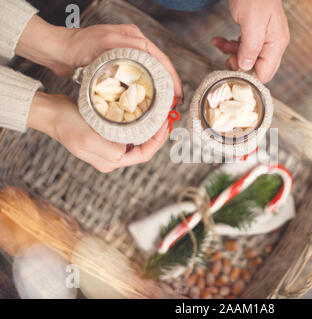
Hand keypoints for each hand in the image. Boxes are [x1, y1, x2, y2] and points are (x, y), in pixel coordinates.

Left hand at [16, 16, 182, 98]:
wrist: (58, 50)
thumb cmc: (78, 45)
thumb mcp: (106, 42)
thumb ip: (127, 45)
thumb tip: (148, 53)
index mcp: (133, 37)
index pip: (161, 58)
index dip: (172, 76)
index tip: (177, 92)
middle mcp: (133, 45)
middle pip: (158, 66)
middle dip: (168, 83)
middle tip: (173, 101)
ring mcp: (126, 55)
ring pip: (149, 73)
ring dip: (158, 87)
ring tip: (164, 102)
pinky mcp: (118, 64)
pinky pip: (137, 77)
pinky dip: (144, 88)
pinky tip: (147, 98)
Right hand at [28, 93, 169, 172]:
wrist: (51, 113)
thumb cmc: (67, 125)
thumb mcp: (88, 140)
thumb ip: (109, 150)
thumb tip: (126, 152)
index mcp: (111, 161)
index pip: (143, 155)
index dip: (157, 142)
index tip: (164, 125)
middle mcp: (112, 156)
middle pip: (143, 148)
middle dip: (156, 134)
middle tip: (165, 117)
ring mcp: (110, 144)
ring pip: (138, 138)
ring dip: (149, 127)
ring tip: (158, 114)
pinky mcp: (107, 133)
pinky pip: (129, 130)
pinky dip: (138, 122)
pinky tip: (143, 112)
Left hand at [212, 0, 289, 82]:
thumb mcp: (252, 24)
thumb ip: (250, 48)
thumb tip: (245, 67)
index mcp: (276, 44)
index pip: (265, 73)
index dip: (248, 76)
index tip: (233, 69)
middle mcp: (273, 43)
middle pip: (257, 68)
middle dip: (239, 66)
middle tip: (227, 58)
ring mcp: (265, 38)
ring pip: (248, 58)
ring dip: (231, 54)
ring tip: (220, 46)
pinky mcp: (255, 32)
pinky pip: (243, 46)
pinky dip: (230, 45)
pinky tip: (219, 40)